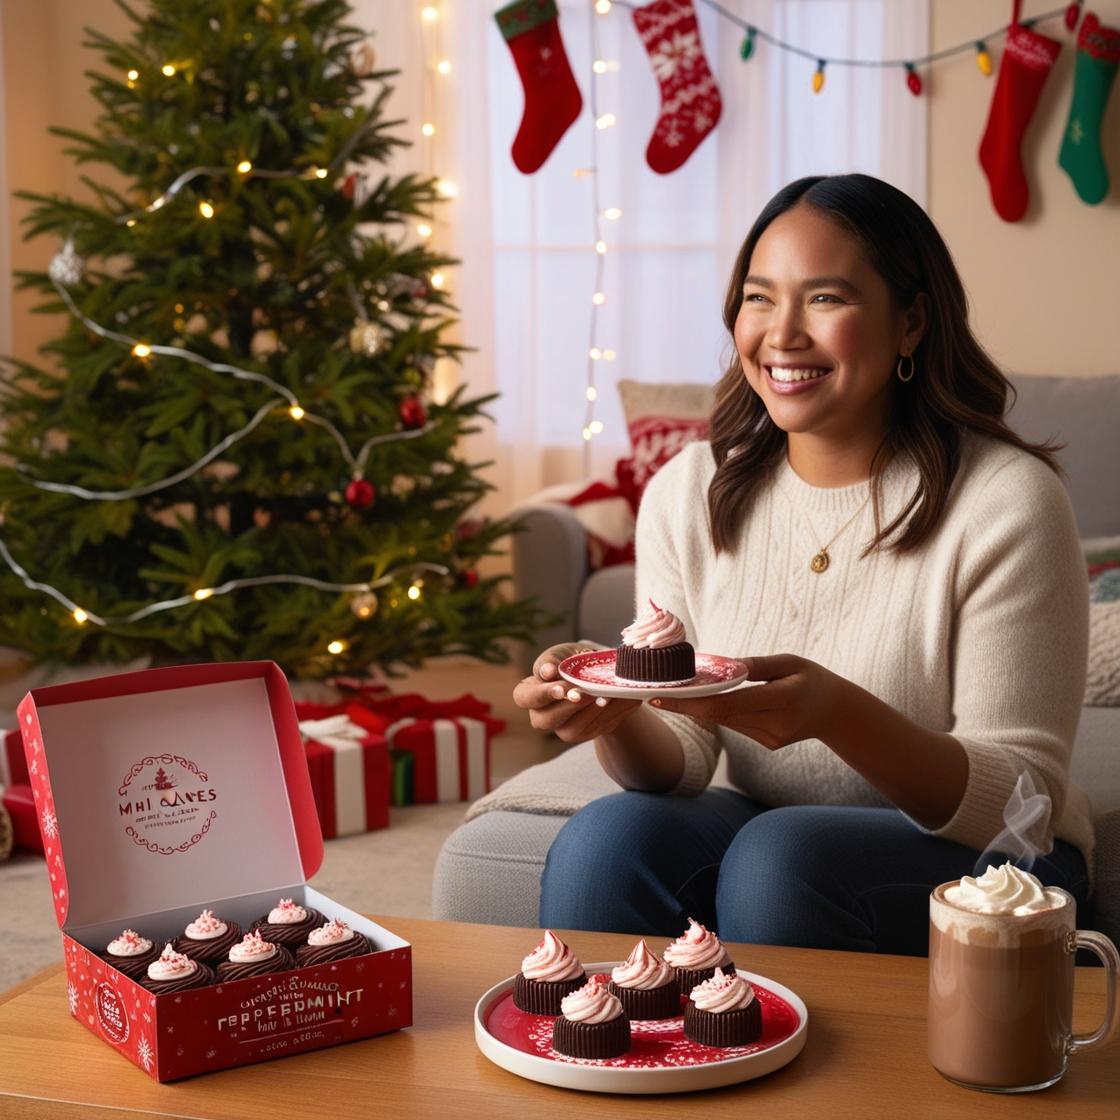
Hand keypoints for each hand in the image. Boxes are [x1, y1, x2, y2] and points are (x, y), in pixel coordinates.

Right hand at [513, 642, 640, 743]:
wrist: (603, 673)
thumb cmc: (575, 660)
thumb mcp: (564, 653)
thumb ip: (553, 659)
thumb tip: (547, 671)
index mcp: (531, 690)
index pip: (524, 697)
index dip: (542, 694)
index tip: (561, 687)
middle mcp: (542, 714)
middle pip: (543, 720)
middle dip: (565, 706)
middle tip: (583, 693)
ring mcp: (563, 728)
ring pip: (570, 730)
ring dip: (588, 712)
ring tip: (603, 696)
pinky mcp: (585, 733)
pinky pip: (594, 729)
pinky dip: (607, 713)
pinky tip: (616, 699)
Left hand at [651, 654, 849, 749]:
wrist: (836, 713)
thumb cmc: (813, 679)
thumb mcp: (791, 662)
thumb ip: (758, 665)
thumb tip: (726, 665)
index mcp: (784, 699)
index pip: (727, 704)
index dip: (692, 702)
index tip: (663, 697)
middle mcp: (775, 724)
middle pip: (720, 716)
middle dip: (686, 706)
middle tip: (652, 694)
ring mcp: (771, 738)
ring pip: (726, 722)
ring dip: (699, 709)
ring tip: (669, 694)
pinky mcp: (767, 743)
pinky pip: (736, 725)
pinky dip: (720, 712)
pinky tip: (705, 701)